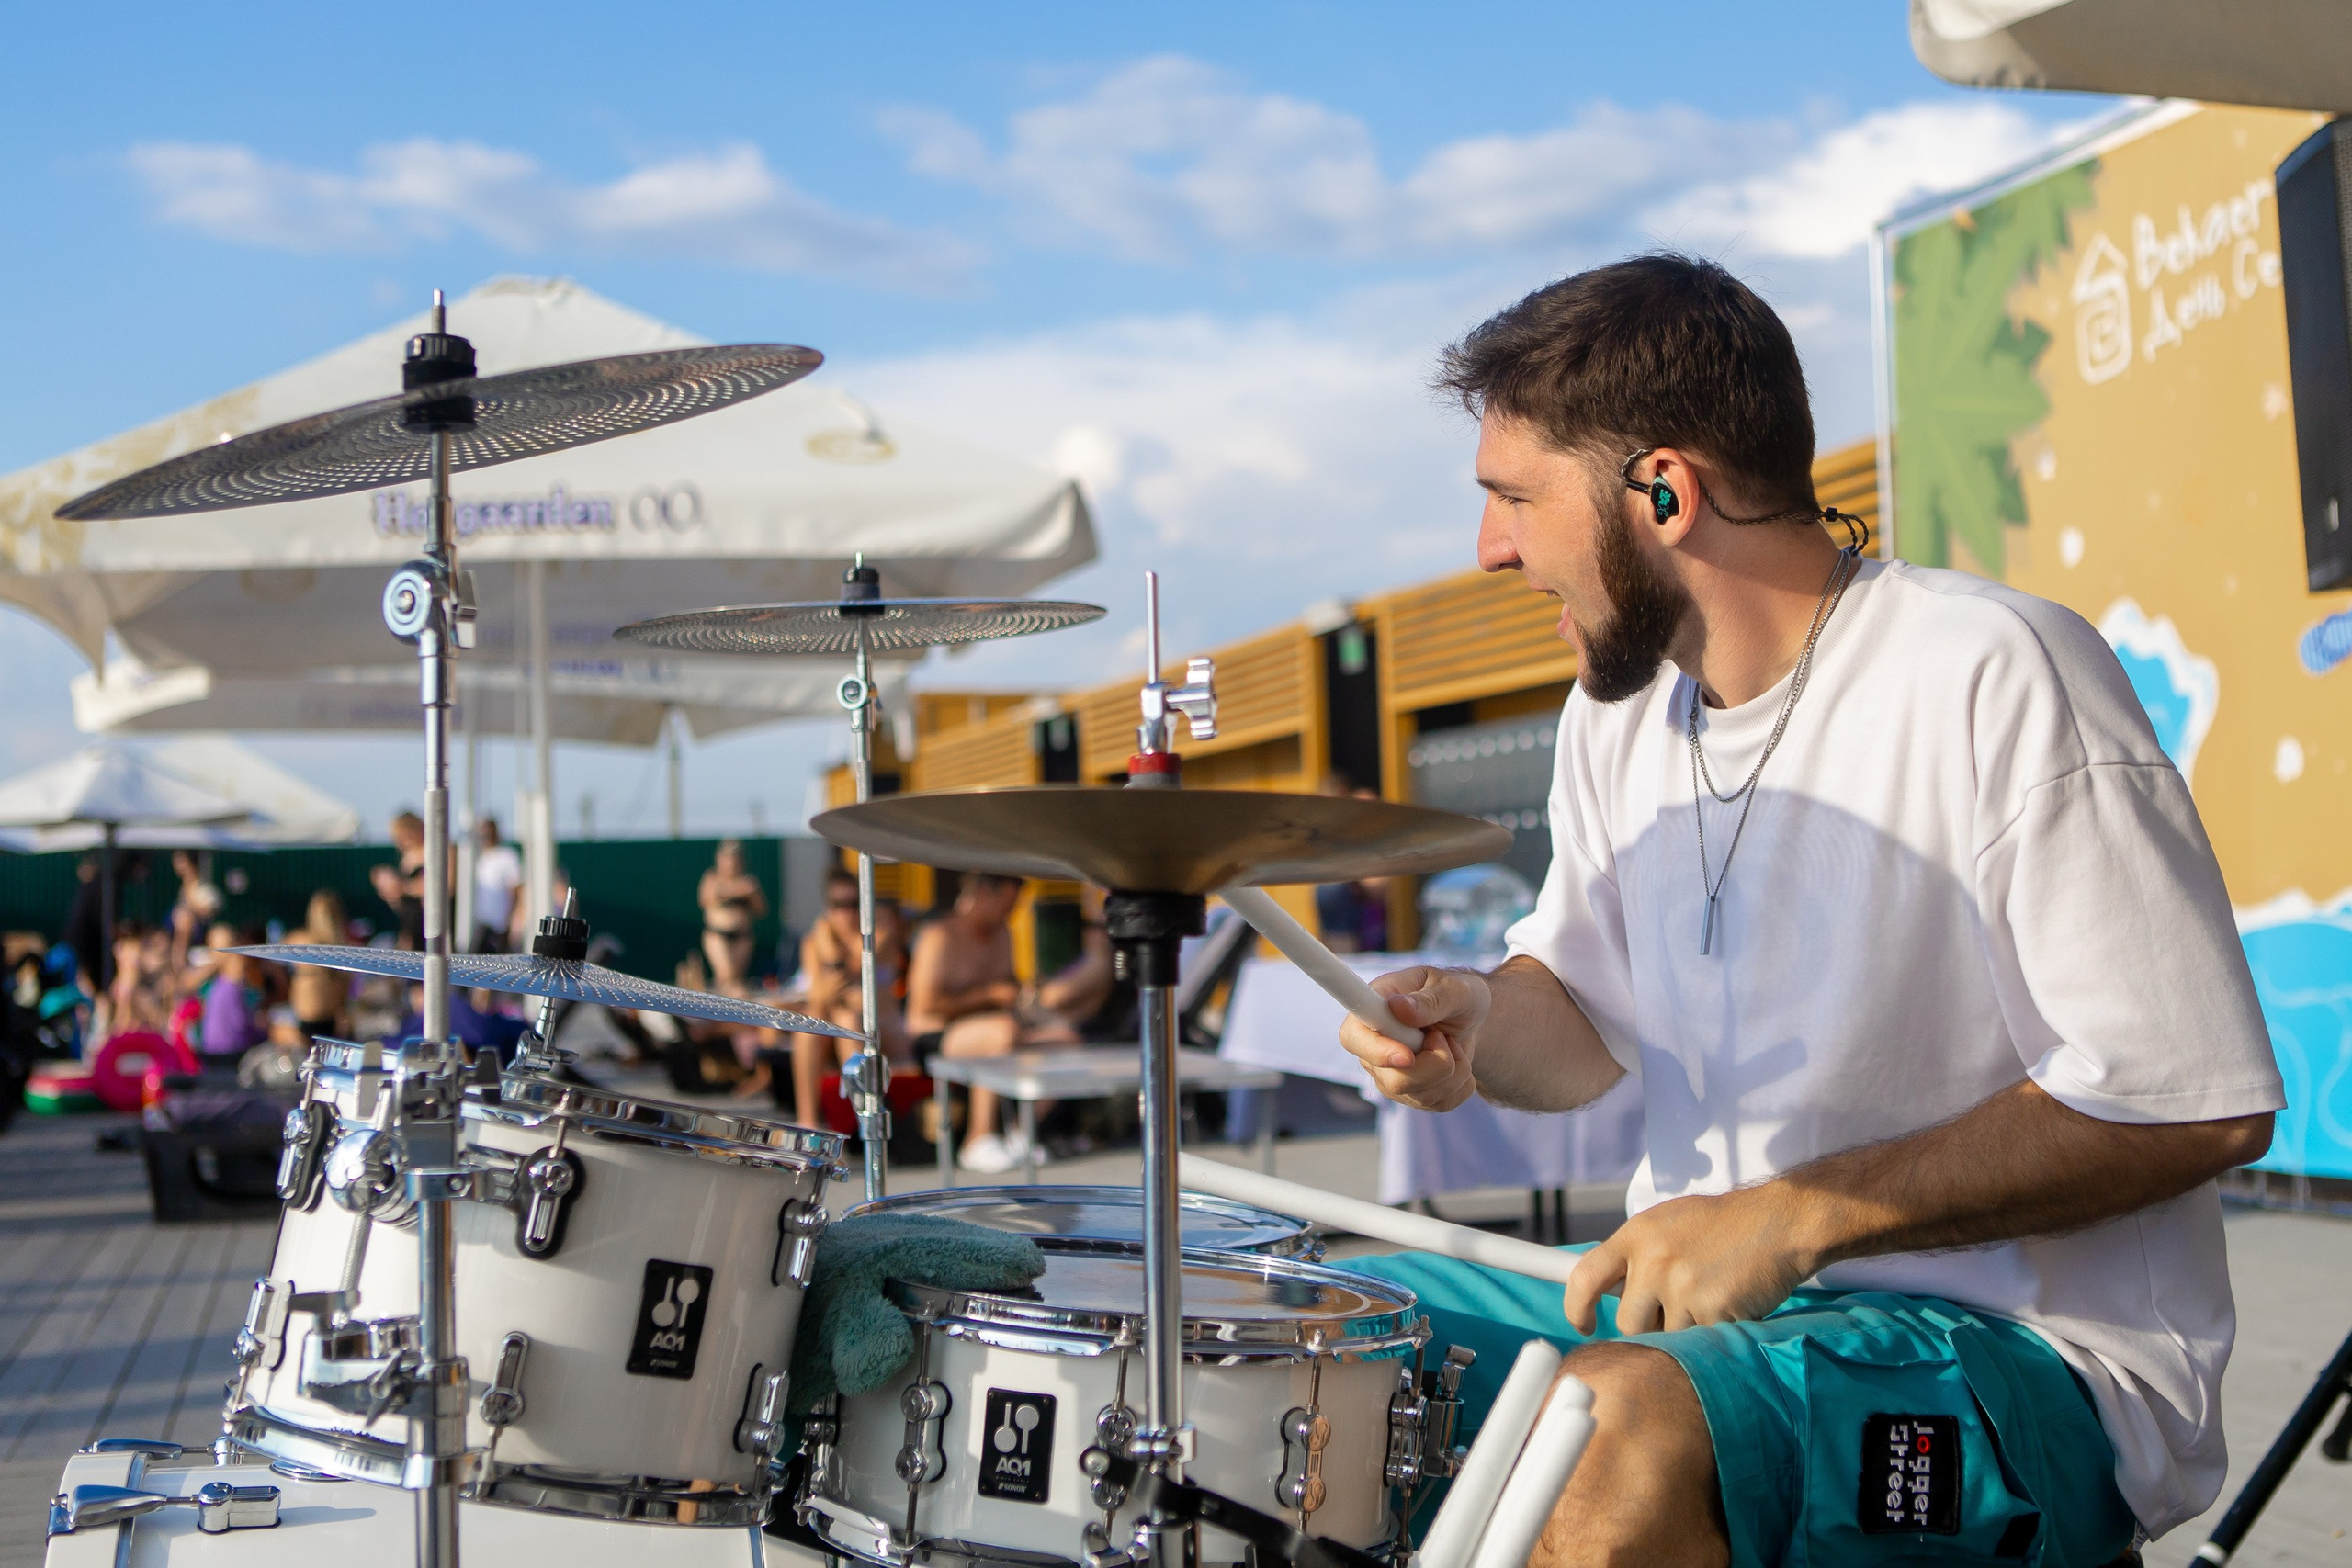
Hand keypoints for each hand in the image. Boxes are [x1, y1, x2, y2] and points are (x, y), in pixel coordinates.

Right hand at [1337, 966, 1487, 1111]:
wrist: (1472, 1019)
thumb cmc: (1456, 995)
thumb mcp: (1454, 988)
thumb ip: (1430, 999)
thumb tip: (1399, 1007)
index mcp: (1374, 1009)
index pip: (1353, 1037)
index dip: (1377, 1052)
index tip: (1408, 1057)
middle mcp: (1374, 1047)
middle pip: (1393, 1081)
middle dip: (1435, 1065)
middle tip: (1444, 1037)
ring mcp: (1389, 1074)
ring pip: (1419, 1095)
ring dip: (1454, 1071)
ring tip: (1453, 1043)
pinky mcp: (1410, 1094)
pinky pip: (1438, 1104)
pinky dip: (1461, 1085)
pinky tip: (1458, 1062)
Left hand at [1561, 1184, 1814, 1334]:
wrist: (1779, 1223)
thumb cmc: (1724, 1225)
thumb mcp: (1667, 1223)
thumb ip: (1636, 1254)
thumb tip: (1602, 1290)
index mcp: (1637, 1235)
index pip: (1584, 1277)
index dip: (1575, 1307)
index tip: (1582, 1324)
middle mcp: (1654, 1260)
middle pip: (1628, 1322)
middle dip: (1648, 1326)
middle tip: (1677, 1307)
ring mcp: (1683, 1287)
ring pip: (1665, 1338)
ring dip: (1684, 1330)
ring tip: (1709, 1297)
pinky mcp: (1712, 1311)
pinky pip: (1700, 1343)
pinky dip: (1713, 1332)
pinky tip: (1730, 1304)